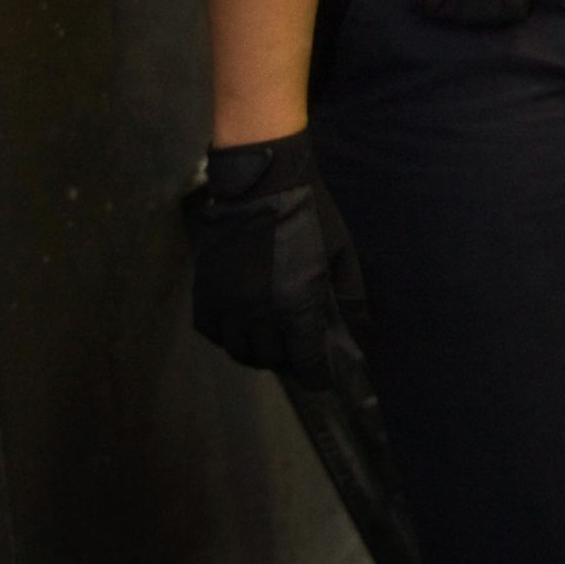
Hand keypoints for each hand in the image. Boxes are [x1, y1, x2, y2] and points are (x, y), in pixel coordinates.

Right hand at [189, 130, 355, 390]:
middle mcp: (258, 312)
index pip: (305, 361)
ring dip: (258, 353)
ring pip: (239, 350)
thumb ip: (350, 298)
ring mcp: (227, 303)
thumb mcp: (342, 254)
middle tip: (301, 353)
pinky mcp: (204, 291)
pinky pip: (212, 331)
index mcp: (297, 304)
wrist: (261, 183)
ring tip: (273, 343)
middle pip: (271, 358)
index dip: (316, 376)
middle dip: (290, 361)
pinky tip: (244, 327)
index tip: (323, 380)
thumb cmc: (311, 216)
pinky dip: (228, 336)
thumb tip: (360, 331)